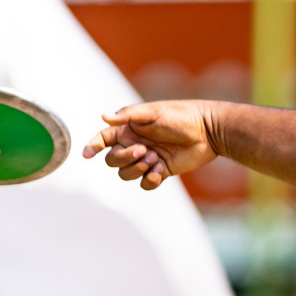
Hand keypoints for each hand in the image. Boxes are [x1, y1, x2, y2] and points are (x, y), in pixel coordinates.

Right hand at [82, 100, 219, 189]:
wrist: (207, 130)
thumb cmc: (180, 116)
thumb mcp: (152, 112)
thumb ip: (127, 116)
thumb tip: (103, 116)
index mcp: (129, 129)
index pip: (103, 139)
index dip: (92, 146)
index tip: (87, 154)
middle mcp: (135, 144)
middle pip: (112, 161)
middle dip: (124, 158)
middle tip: (145, 150)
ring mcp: (147, 159)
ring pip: (126, 174)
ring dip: (137, 169)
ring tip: (155, 159)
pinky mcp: (161, 170)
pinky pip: (145, 183)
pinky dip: (150, 180)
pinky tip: (160, 171)